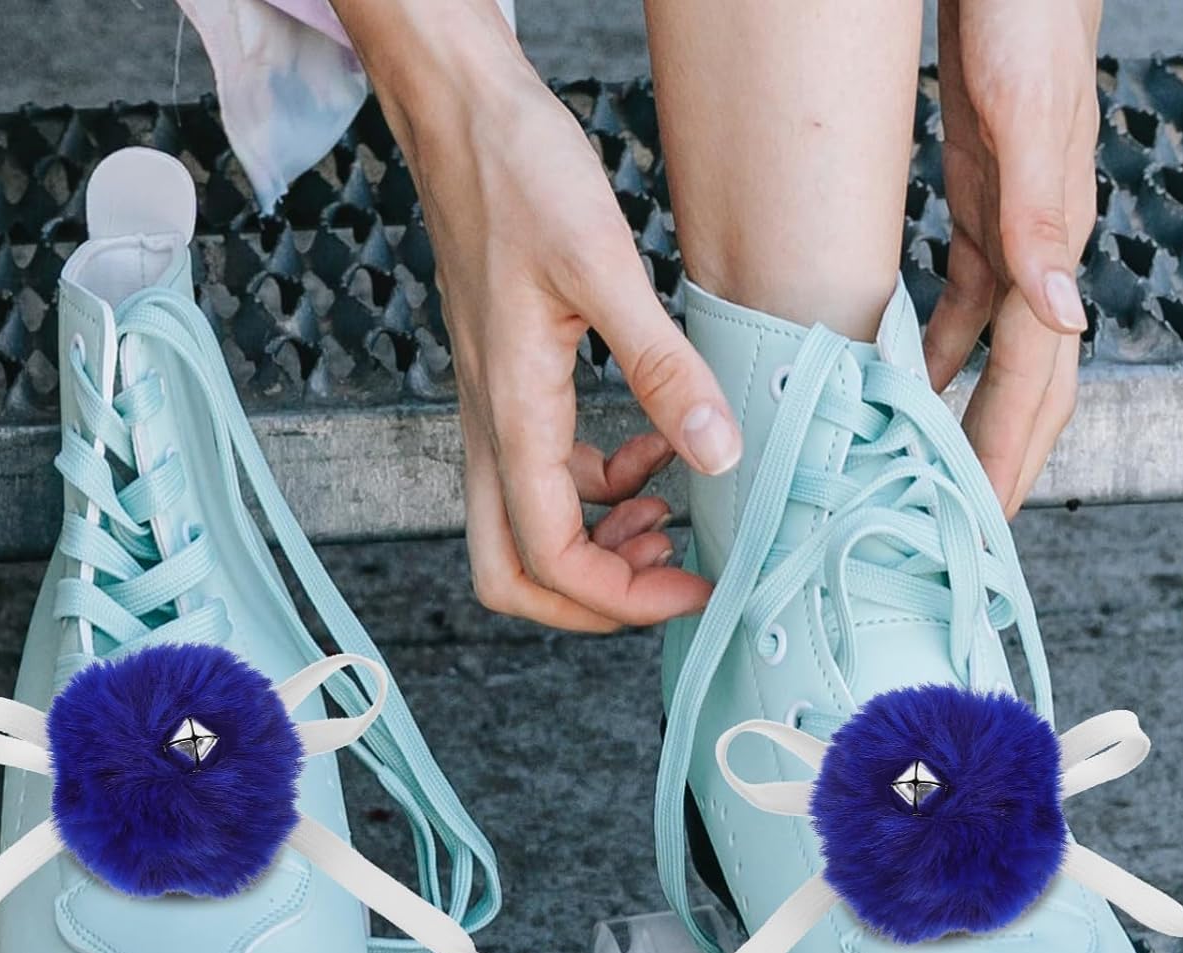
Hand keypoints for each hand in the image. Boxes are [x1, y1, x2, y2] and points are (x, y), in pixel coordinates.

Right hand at [341, 0, 739, 629]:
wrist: (462, 120)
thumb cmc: (518, 177)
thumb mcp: (604, 267)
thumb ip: (661, 368)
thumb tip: (720, 456)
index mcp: (512, 416)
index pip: (551, 561)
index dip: (626, 597)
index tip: (698, 586)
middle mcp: (492, 433)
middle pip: (514, 576)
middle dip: (593, 603)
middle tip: (672, 580)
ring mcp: (497, 417)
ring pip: (529, 536)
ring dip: (602, 551)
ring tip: (676, 522)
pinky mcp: (513, 394)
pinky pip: (549, 481)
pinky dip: (605, 493)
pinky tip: (657, 455)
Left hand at [924, 0, 1101, 515]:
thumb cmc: (1025, 16)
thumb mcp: (1024, 113)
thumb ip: (1038, 217)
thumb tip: (1064, 318)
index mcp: (1052, 242)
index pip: (1035, 378)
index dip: (1007, 453)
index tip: (980, 521)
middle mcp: (1040, 252)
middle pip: (1025, 384)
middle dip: (994, 460)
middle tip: (958, 532)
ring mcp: (1011, 235)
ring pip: (994, 357)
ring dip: (964, 419)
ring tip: (926, 481)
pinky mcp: (980, 212)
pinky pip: (962, 308)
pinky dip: (936, 355)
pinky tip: (901, 387)